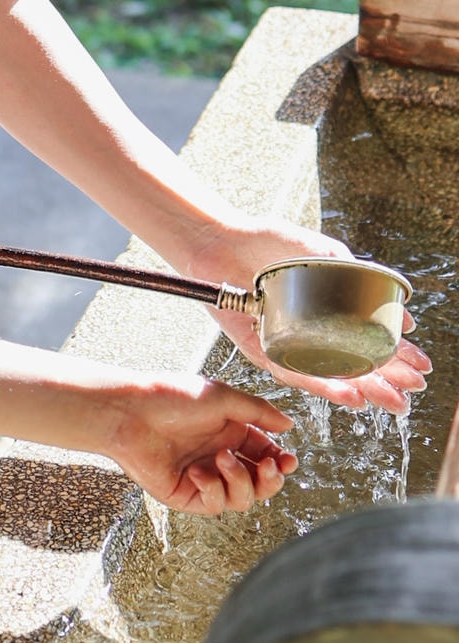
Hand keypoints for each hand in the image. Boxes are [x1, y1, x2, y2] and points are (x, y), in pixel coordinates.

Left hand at [109, 373, 296, 513]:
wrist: (130, 413)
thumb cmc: (172, 397)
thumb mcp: (222, 397)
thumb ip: (258, 412)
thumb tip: (289, 424)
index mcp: (230, 432)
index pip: (266, 454)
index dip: (281, 462)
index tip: (289, 461)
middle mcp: (219, 456)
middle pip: (260, 484)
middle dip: (270, 479)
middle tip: (268, 467)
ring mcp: (204, 477)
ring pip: (242, 499)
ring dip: (240, 481)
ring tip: (221, 458)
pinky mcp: (186, 495)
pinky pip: (214, 505)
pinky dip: (212, 489)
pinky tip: (197, 472)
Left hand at [194, 219, 430, 413]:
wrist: (220, 240)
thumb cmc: (269, 242)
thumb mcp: (322, 254)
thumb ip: (358, 279)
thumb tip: (402, 314)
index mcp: (327, 313)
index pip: (368, 341)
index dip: (397, 357)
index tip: (422, 369)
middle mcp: (310, 334)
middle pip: (354, 366)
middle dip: (387, 382)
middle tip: (412, 393)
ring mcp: (288, 346)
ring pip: (329, 377)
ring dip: (363, 390)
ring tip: (390, 402)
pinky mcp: (263, 353)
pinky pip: (295, 375)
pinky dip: (323, 387)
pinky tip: (351, 395)